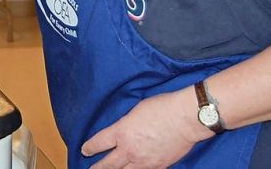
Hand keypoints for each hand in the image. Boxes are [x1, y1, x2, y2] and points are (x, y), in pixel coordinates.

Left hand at [81, 89, 210, 168]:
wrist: (186, 118)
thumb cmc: (162, 107)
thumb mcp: (135, 110)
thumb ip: (126, 124)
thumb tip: (123, 130)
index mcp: (121, 132)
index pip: (99, 143)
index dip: (90, 148)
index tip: (85, 151)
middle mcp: (130, 149)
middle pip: (108, 164)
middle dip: (97, 168)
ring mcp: (144, 160)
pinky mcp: (159, 166)